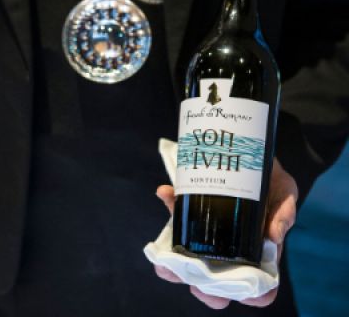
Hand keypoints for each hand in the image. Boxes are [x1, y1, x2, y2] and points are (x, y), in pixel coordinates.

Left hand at [155, 158, 297, 308]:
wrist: (253, 154)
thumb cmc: (272, 181)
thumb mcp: (284, 193)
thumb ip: (284, 213)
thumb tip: (274, 236)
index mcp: (257, 251)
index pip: (255, 285)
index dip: (248, 296)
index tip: (236, 293)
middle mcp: (231, 248)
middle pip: (217, 281)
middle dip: (203, 288)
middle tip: (195, 280)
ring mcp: (209, 233)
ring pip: (190, 258)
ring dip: (173, 264)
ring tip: (165, 261)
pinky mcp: (195, 213)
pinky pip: (179, 215)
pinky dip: (171, 205)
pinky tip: (166, 193)